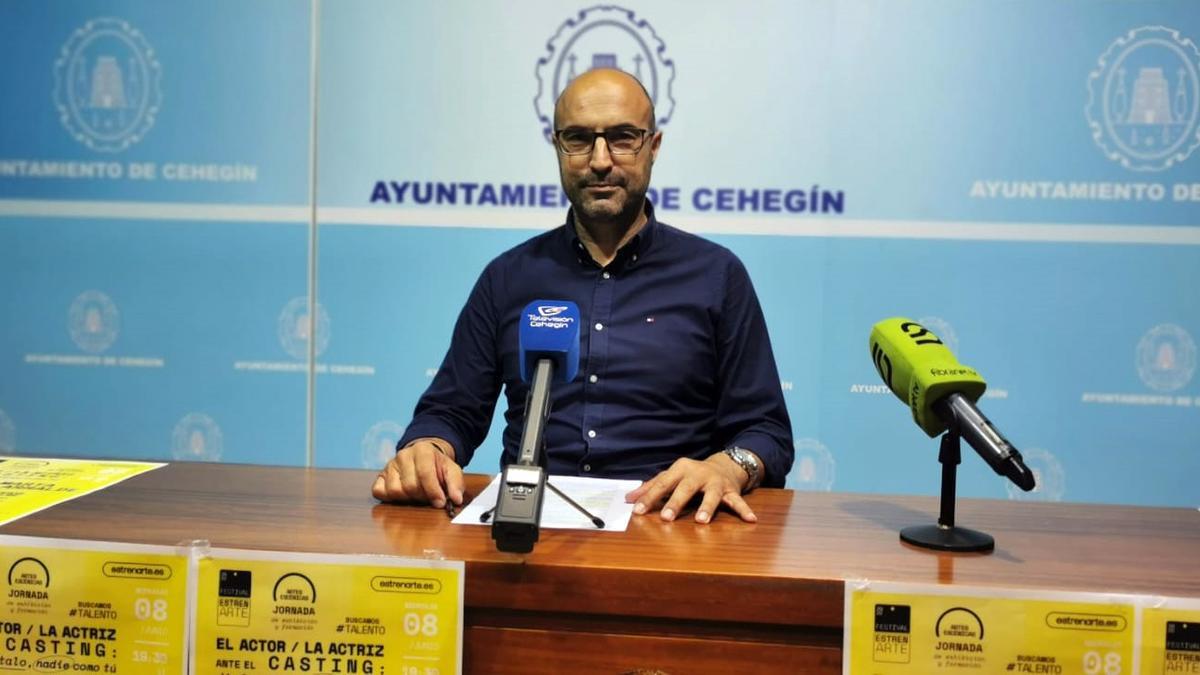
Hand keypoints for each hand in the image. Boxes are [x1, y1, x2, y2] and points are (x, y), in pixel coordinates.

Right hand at [371, 438, 463, 508]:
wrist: (424, 457)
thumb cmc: (437, 466)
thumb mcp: (452, 470)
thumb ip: (456, 483)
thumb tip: (456, 499)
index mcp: (422, 450)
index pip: (424, 473)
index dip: (433, 491)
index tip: (440, 503)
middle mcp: (403, 455)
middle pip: (410, 485)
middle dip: (423, 497)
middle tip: (430, 498)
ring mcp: (390, 465)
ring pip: (395, 490)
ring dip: (408, 499)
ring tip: (418, 495)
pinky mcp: (380, 476)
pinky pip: (379, 492)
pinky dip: (391, 498)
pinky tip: (403, 496)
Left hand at [625, 454, 756, 523]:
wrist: (725, 465)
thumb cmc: (692, 475)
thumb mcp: (672, 476)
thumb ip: (651, 487)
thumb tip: (628, 499)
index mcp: (681, 469)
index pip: (662, 483)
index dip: (649, 497)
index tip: (637, 511)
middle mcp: (698, 474)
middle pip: (686, 488)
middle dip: (675, 502)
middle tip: (666, 518)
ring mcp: (716, 482)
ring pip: (712, 494)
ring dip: (707, 507)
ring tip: (702, 520)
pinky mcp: (731, 490)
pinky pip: (738, 501)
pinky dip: (744, 510)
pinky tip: (750, 519)